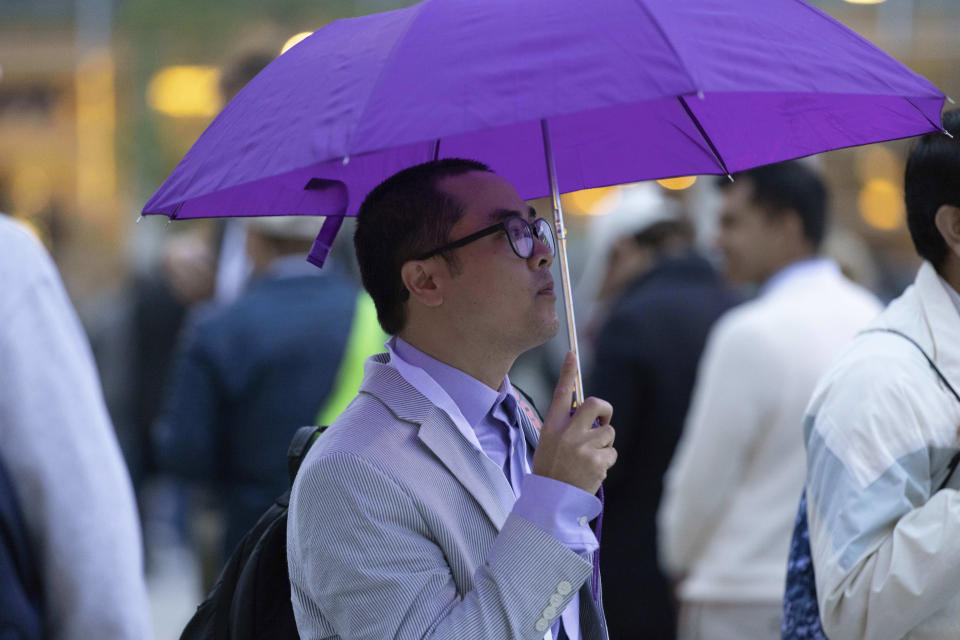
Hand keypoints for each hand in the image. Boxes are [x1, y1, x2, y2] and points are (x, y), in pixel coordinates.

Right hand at [532, 352, 616, 493]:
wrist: (552, 501)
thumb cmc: (551, 469)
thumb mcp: (549, 443)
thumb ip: (565, 426)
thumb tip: (586, 413)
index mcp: (552, 426)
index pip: (561, 393)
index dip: (567, 372)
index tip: (571, 354)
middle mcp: (567, 433)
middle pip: (595, 404)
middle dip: (605, 409)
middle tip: (603, 419)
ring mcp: (583, 447)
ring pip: (608, 433)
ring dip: (604, 444)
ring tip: (589, 458)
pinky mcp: (597, 462)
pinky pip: (611, 453)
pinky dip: (605, 461)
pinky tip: (592, 471)